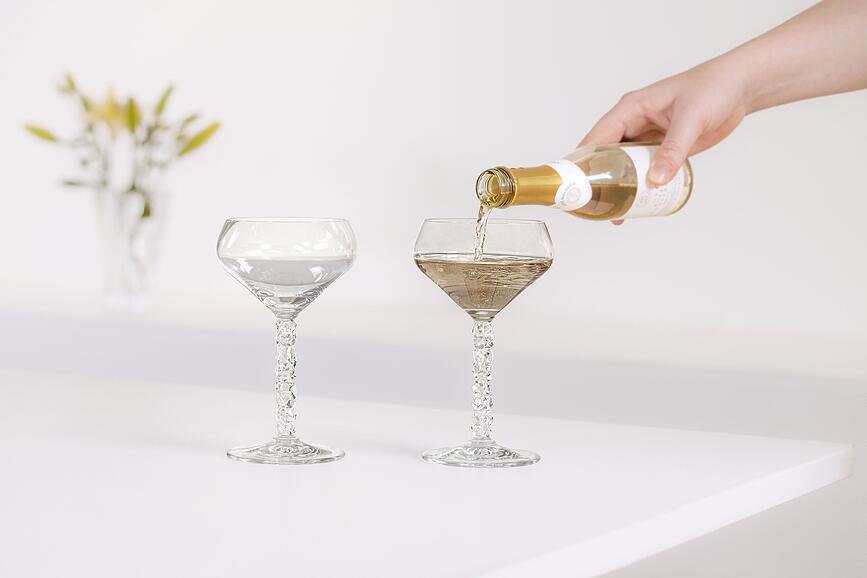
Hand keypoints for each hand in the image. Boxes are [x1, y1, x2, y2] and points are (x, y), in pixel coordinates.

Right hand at [580, 61, 747, 223]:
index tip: (573, 186)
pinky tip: (637, 204)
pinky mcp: (660, 149)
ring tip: (614, 213)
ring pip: (623, 167)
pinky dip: (639, 187)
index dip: (582, 162)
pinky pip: (643, 171)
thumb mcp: (691, 119)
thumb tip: (656, 180)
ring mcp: (646, 138)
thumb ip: (673, 149)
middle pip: (605, 156)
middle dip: (598, 181)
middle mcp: (633, 124)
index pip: (597, 138)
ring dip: (619, 188)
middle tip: (595, 207)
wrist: (739, 88)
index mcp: (631, 109)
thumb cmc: (712, 89)